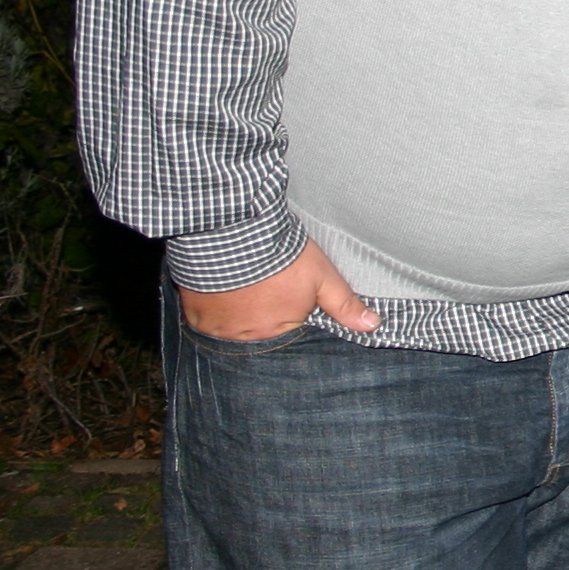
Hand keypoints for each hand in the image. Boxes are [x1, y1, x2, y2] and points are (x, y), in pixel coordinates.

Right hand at [178, 240, 375, 341]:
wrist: (231, 232)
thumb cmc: (280, 254)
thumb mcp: (321, 276)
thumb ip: (344, 304)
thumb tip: (372, 326)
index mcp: (281, 329)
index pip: (289, 328)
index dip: (290, 309)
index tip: (284, 292)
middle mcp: (249, 337)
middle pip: (260, 330)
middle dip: (263, 312)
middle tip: (263, 285)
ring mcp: (220, 330)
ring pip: (232, 326)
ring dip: (237, 311)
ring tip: (242, 284)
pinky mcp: (195, 317)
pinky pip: (206, 321)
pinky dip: (213, 309)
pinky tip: (221, 289)